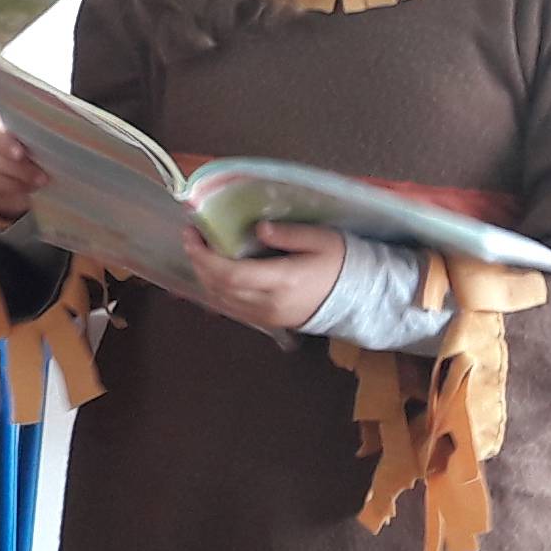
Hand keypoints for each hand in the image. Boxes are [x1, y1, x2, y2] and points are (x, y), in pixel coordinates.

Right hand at [0, 110, 45, 224]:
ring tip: (34, 187)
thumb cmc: (20, 142)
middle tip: (41, 177)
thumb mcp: (26, 132)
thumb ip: (33, 134)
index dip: (2, 142)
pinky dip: (3, 200)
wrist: (2, 158)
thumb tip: (54, 140)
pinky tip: (21, 198)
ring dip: (13, 186)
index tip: (21, 153)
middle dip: (17, 170)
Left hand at [178, 220, 348, 334]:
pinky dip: (217, 289)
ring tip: (200, 251)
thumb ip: (288, 234)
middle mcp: (270, 303)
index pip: (231, 274)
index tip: (193, 235)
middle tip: (192, 238)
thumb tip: (258, 228)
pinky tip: (215, 271)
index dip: (205, 256)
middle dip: (199, 262)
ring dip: (204, 276)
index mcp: (284, 280)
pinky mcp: (267, 322)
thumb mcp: (321, 239)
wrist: (358, 297)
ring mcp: (267, 317)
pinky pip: (231, 308)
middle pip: (220, 287)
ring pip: (221, 300)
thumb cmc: (340, 262)